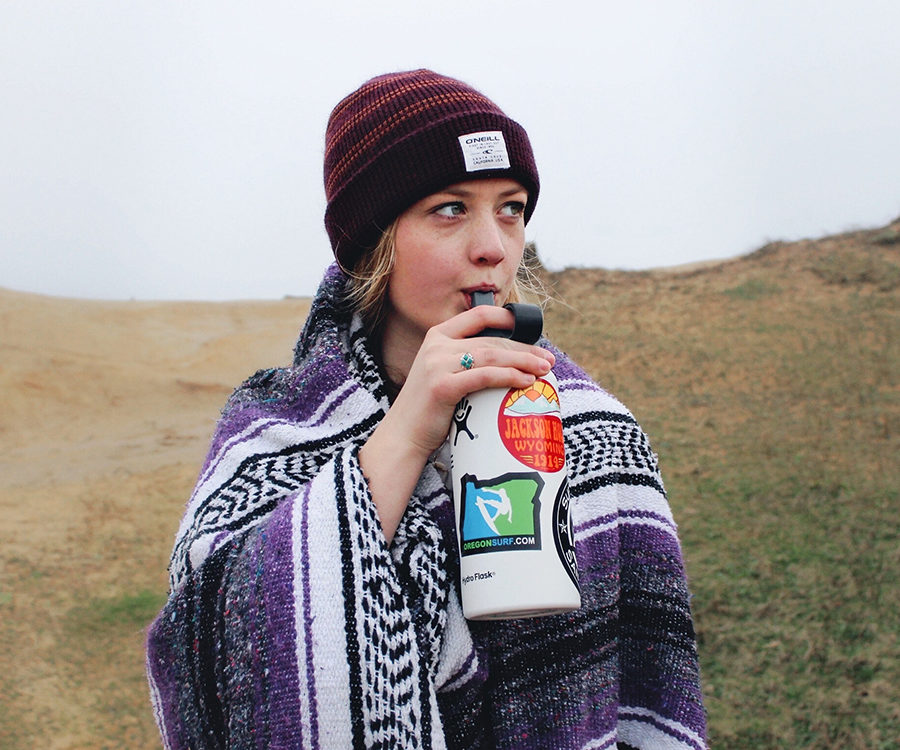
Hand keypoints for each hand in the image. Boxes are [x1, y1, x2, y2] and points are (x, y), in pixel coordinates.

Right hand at [393, 304, 554, 454]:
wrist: (403, 435)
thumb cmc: (430, 407)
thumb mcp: (444, 373)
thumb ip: (466, 360)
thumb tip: (509, 359)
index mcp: (437, 336)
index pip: (479, 315)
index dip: (507, 318)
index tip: (532, 329)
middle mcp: (436, 345)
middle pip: (491, 340)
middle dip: (524, 349)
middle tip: (547, 360)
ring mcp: (437, 364)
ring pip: (491, 356)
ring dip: (522, 362)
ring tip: (543, 371)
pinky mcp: (442, 386)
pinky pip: (483, 376)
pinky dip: (508, 377)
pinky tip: (525, 382)